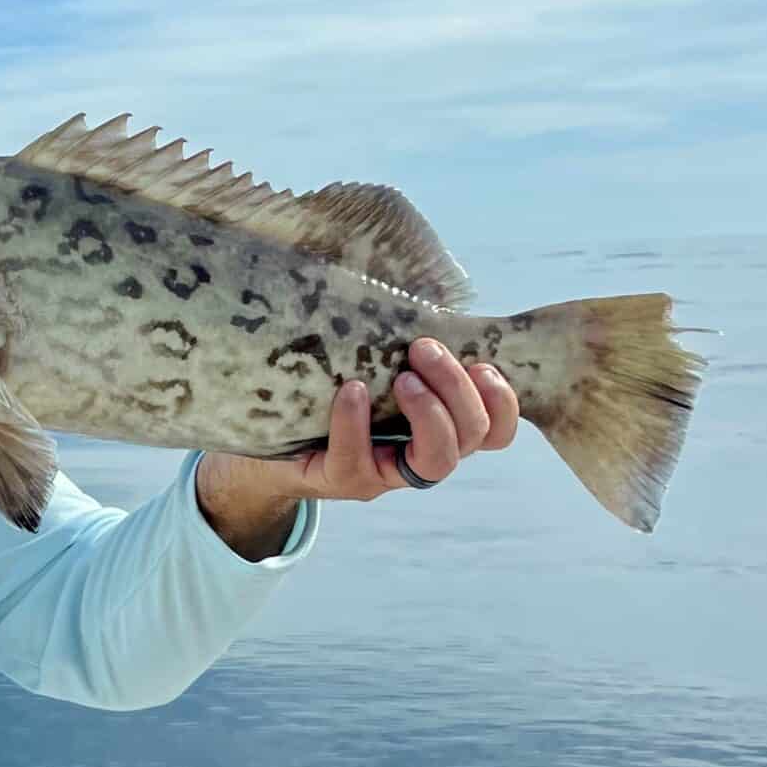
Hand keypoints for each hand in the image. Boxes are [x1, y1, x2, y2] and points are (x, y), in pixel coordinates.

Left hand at [197, 338, 518, 555]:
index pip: (497, 430)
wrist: (263, 441)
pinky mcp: (344, 482)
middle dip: (458, 388)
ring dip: (430, 413)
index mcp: (439, 426)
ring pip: (438, 461)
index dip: (503, 401)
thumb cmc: (323, 392)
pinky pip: (358, 460)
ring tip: (402, 378)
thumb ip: (397, 344)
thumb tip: (416, 284)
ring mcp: (385, 474)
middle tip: (423, 349)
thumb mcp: (368, 364)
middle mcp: (421, 455)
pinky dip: (355, 422)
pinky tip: (349, 390)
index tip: (484, 364)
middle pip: (475, 436)